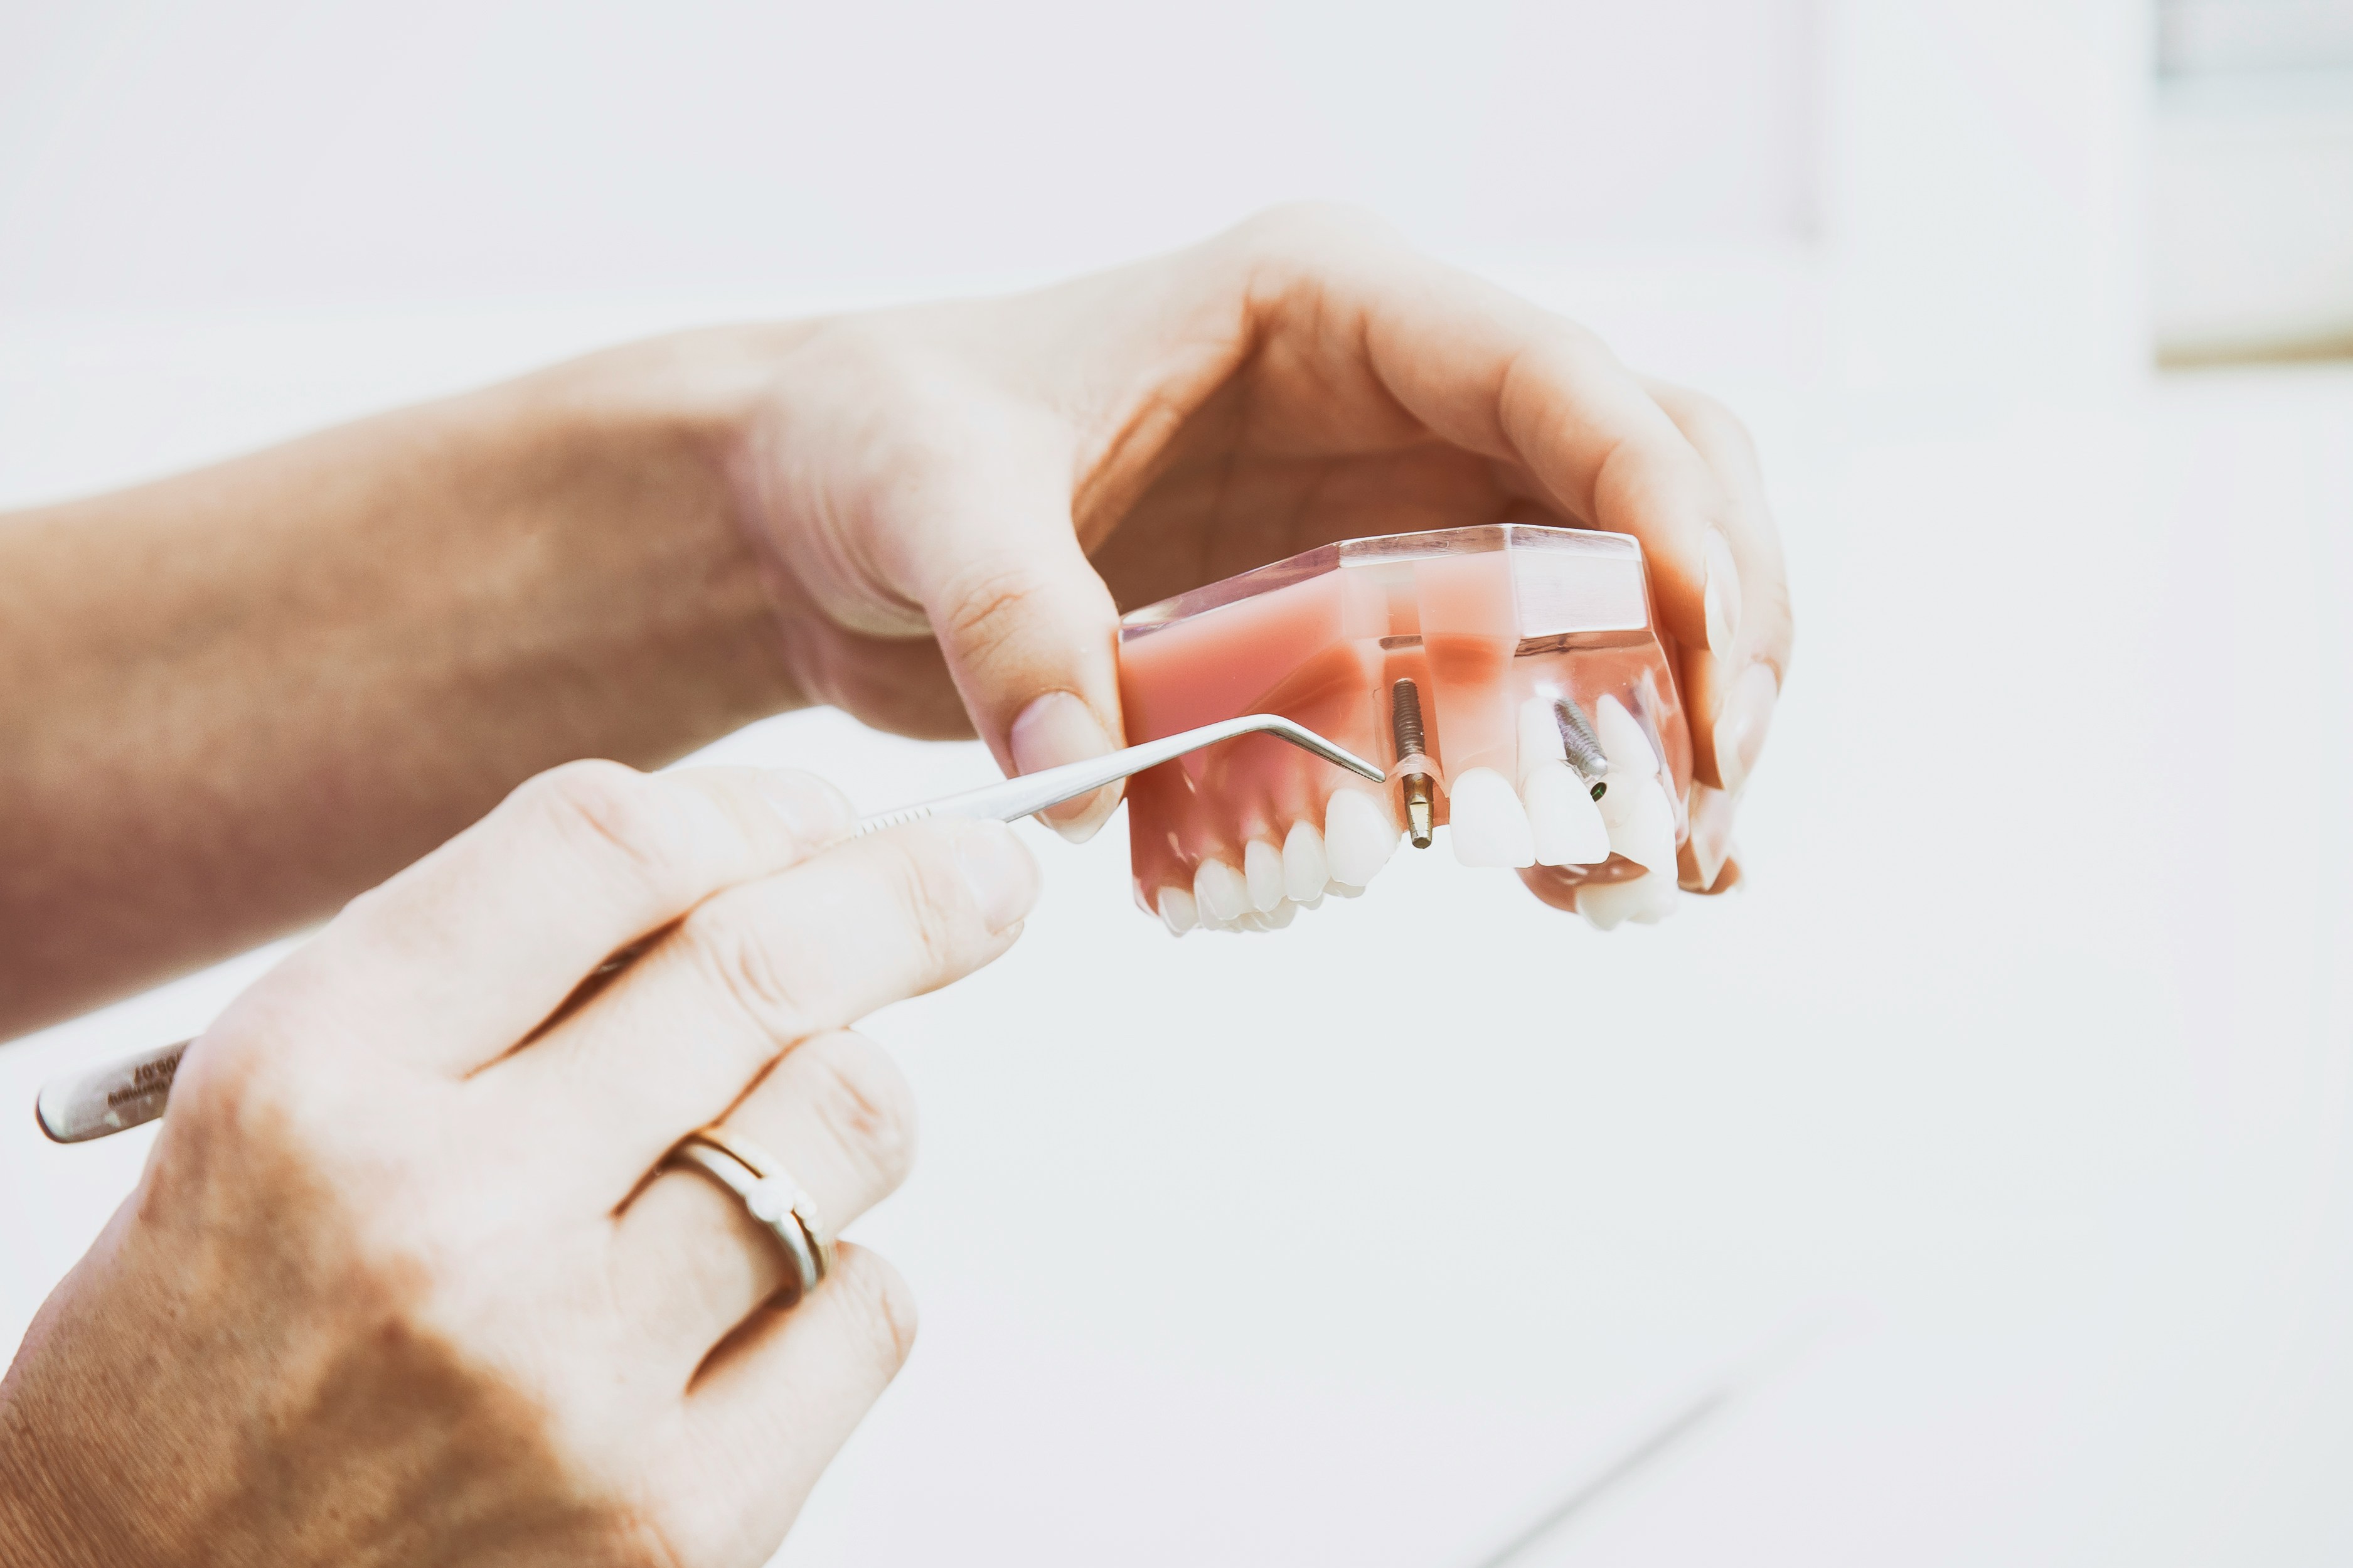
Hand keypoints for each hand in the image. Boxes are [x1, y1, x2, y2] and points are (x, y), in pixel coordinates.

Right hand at [0, 762, 1038, 1566]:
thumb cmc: (225, 1333)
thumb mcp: (287, 1100)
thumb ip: (498, 972)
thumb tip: (768, 858)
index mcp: (317, 1081)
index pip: (601, 851)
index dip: (748, 808)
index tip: (819, 816)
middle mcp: (444, 1224)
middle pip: (763, 969)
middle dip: (911, 895)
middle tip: (984, 876)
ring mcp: (571, 1385)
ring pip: (849, 1125)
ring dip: (844, 1101)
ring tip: (770, 1137)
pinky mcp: (674, 1523)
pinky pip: (871, 1308)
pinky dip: (839, 1279)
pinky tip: (738, 1308)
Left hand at [712, 204, 1790, 871]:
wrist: (814, 514)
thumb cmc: (870, 440)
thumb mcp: (924, 497)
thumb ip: (1006, 615)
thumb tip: (1082, 768)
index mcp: (1333, 310)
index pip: (1562, 384)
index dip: (1665, 513)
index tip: (1702, 665)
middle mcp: (1397, 404)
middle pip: (1646, 484)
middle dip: (1710, 635)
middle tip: (1702, 802)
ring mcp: (1392, 518)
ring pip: (1610, 599)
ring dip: (1661, 730)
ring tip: (1665, 874)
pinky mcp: (1358, 628)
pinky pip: (1510, 695)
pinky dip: (1563, 782)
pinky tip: (1579, 886)